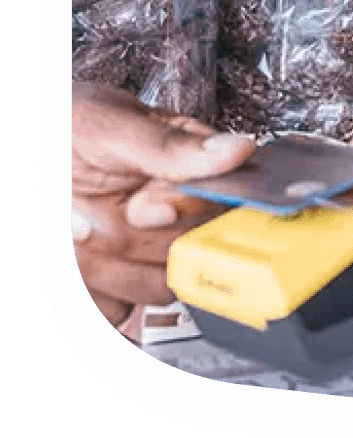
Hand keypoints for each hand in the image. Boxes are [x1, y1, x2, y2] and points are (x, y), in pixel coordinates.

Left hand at [71, 82, 255, 327]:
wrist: (28, 152)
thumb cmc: (66, 128)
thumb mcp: (112, 127)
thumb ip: (171, 146)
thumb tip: (239, 150)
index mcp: (194, 168)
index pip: (227, 206)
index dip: (183, 212)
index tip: (143, 204)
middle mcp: (182, 212)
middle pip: (189, 253)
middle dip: (131, 236)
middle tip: (91, 209)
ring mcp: (150, 252)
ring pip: (156, 287)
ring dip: (105, 263)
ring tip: (75, 224)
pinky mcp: (119, 285)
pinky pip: (118, 310)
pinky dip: (89, 288)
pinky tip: (72, 255)